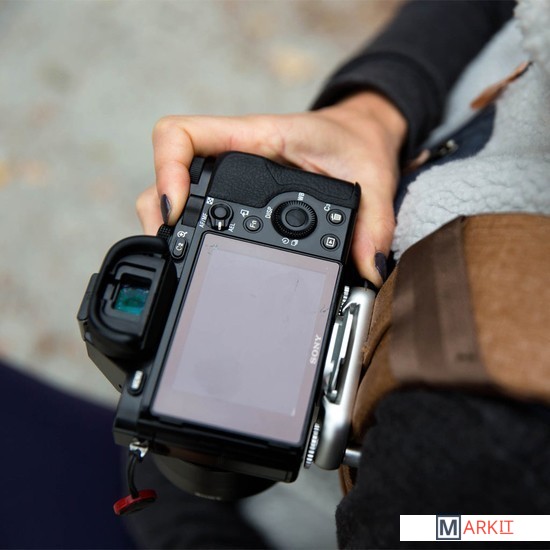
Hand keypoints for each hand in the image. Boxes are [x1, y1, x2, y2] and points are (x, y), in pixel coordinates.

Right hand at [137, 91, 406, 285]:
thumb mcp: (372, 179)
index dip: (166, 169)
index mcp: (256, 140)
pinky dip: (187, 230)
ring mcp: (229, 178)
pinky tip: (199, 252)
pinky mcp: (234, 196)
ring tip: (181, 259)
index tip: (177, 210)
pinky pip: (196, 208)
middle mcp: (233, 157)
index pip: (184, 136)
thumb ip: (374, 223)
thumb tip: (368, 269)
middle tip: (175, 252)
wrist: (357, 140)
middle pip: (167, 174)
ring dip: (168, 225)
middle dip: (161, 214)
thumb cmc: (354, 147)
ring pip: (174, 195)